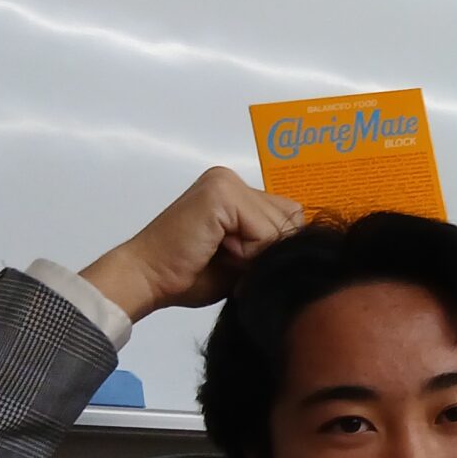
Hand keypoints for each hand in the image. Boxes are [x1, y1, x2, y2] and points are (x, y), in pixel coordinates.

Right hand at [79, 168, 305, 320]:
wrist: (147, 279)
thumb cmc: (189, 275)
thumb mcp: (244, 258)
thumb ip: (271, 243)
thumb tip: (309, 247)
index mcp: (235, 190)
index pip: (290, 216)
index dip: (276, 248)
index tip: (240, 262)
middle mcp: (231, 179)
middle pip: (291, 220)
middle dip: (269, 252)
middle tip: (228, 259)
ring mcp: (226, 183)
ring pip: (280, 229)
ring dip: (257, 256)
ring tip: (220, 255)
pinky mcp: (222, 194)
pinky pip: (265, 234)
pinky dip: (248, 255)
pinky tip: (217, 252)